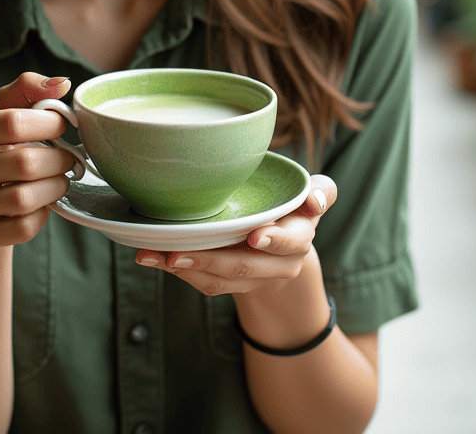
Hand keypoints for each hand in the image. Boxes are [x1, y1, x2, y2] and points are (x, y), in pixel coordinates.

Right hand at [0, 72, 76, 248]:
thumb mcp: (2, 112)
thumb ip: (28, 88)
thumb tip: (62, 83)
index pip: (12, 122)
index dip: (48, 122)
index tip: (63, 124)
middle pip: (23, 163)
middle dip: (58, 159)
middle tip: (67, 157)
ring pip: (24, 199)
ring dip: (55, 187)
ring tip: (59, 178)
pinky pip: (23, 228)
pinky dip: (42, 215)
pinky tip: (40, 203)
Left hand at [134, 175, 337, 295]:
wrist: (284, 251)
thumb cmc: (292, 208)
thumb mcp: (311, 195)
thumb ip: (321, 191)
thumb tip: (315, 200)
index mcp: (299, 237)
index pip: (290, 241)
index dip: (274, 239)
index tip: (255, 235)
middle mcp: (278, 264)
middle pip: (244, 267)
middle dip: (210, 260)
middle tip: (178, 252)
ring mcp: (252, 279)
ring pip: (219, 280)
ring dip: (184, 269)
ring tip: (153, 255)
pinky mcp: (229, 285)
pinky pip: (205, 283)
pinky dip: (178, 272)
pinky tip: (154, 257)